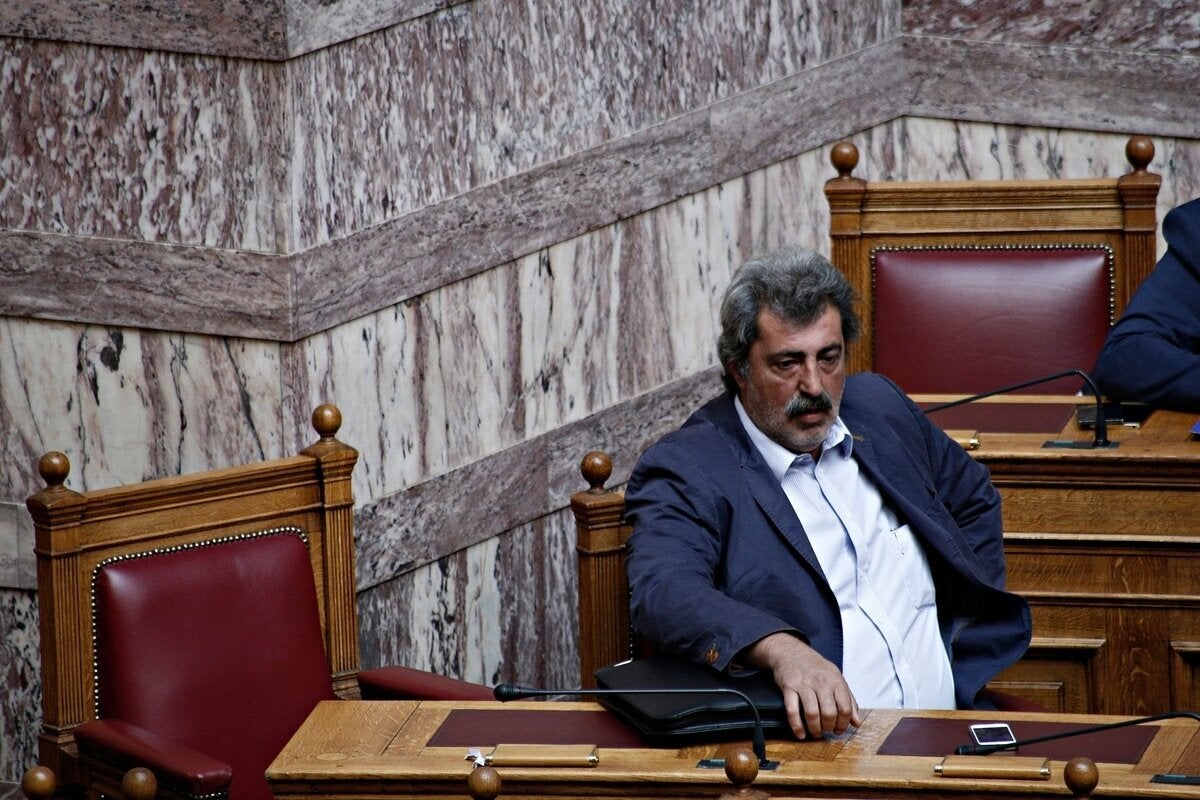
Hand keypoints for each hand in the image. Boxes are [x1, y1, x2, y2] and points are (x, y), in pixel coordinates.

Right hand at [746, 632, 862, 738]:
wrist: (791, 651)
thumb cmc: (816, 667)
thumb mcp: (836, 678)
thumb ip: (849, 700)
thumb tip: (857, 723)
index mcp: (836, 681)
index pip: (845, 709)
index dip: (844, 724)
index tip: (839, 729)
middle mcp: (821, 682)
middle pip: (829, 713)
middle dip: (829, 727)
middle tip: (826, 730)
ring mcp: (804, 685)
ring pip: (812, 714)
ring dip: (815, 729)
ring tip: (815, 733)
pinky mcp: (789, 687)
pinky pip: (792, 711)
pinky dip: (797, 726)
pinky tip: (800, 733)